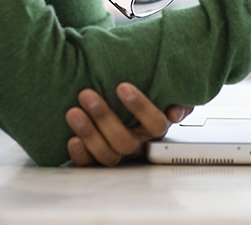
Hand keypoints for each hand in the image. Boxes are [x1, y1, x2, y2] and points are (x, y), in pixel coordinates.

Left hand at [65, 83, 192, 166]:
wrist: (117, 106)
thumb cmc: (142, 99)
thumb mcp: (164, 96)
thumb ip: (177, 100)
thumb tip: (175, 112)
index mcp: (154, 130)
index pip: (155, 124)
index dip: (140, 108)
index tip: (122, 87)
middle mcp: (137, 145)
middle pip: (124, 141)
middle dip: (104, 118)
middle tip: (86, 95)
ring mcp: (117, 155)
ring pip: (107, 155)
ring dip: (89, 134)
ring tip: (73, 112)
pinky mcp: (96, 160)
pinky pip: (90, 164)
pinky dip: (80, 154)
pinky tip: (72, 139)